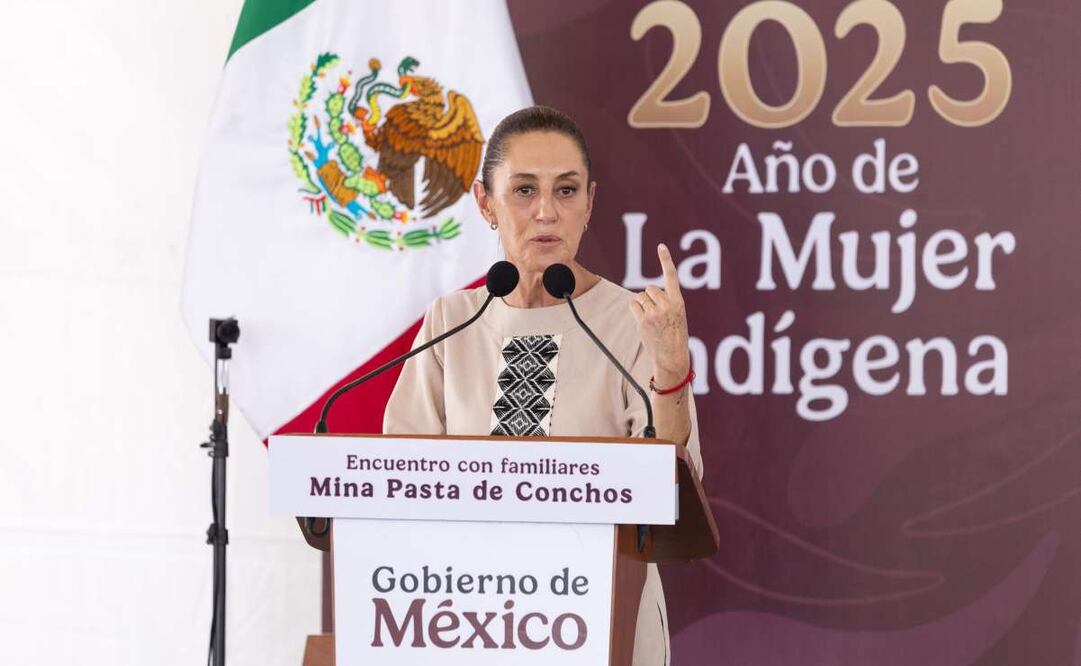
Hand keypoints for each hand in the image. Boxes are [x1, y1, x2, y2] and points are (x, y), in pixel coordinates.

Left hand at [628, 243, 689, 385]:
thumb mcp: (678, 315)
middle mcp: (667, 305)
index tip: (661, 246)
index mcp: (679, 302)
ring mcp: (654, 313)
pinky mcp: (643, 321)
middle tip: (656, 312)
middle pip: (650, 288)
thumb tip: (646, 293)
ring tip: (651, 318)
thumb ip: (667, 301)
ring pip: (640, 297)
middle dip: (650, 297)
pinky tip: (642, 319)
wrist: (672, 356)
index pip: (672, 276)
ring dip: (642, 304)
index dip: (666, 260)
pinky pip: (633, 305)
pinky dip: (635, 309)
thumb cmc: (675, 334)